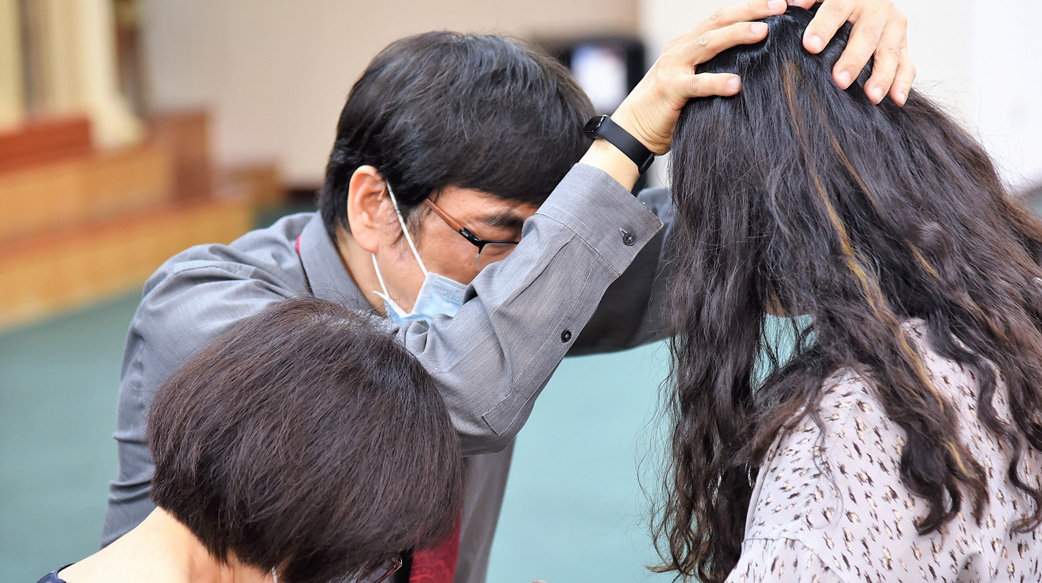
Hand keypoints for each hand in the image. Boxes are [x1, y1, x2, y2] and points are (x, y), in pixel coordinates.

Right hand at [612, 0, 789, 154]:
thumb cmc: (668, 109)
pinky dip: (716, 83)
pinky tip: (736, 85)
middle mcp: (680, 49)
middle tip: (779, 6)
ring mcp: (673, 67)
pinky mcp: (669, 90)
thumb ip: (715, 70)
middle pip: (718, 21)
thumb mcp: (693, 81)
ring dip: (736, 35)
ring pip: (707, 44)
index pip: (722, 18)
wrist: (631, 130)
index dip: (749, 8)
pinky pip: (696, 84)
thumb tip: (755, 69)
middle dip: (750, 11)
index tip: (779, 3)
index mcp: (688, 43)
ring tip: (762, 32)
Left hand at [791, 0, 914, 104]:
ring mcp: (893, 26)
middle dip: (854, 60)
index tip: (811, 46)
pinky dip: (903, 82)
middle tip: (840, 80)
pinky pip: (906, 64)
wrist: (868, 1)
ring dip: (882, 76)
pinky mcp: (902, 43)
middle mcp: (876, 9)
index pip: (836, 10)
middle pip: (866, 36)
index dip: (824, 27)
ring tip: (871, 96)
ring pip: (889, 52)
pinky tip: (897, 98)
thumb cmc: (837, 4)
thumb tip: (796, 5)